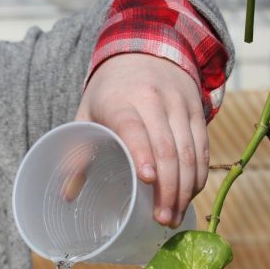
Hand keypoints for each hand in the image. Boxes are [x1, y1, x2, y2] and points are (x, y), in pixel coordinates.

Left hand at [75, 53, 207, 227]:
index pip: (133, 128)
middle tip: (161, 219)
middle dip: (167, 187)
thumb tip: (67, 193)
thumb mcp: (87, 113)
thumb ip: (78, 151)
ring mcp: (179, 104)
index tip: (146, 180)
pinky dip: (198, 175)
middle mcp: (153, 100)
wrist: (145, 50)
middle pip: (167, 147)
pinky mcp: (197, 110)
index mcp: (120, 101)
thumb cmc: (109, 93)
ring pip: (189, 151)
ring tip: (174, 215)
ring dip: (185, 188)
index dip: (142, 153)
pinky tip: (189, 195)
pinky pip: (202, 147)